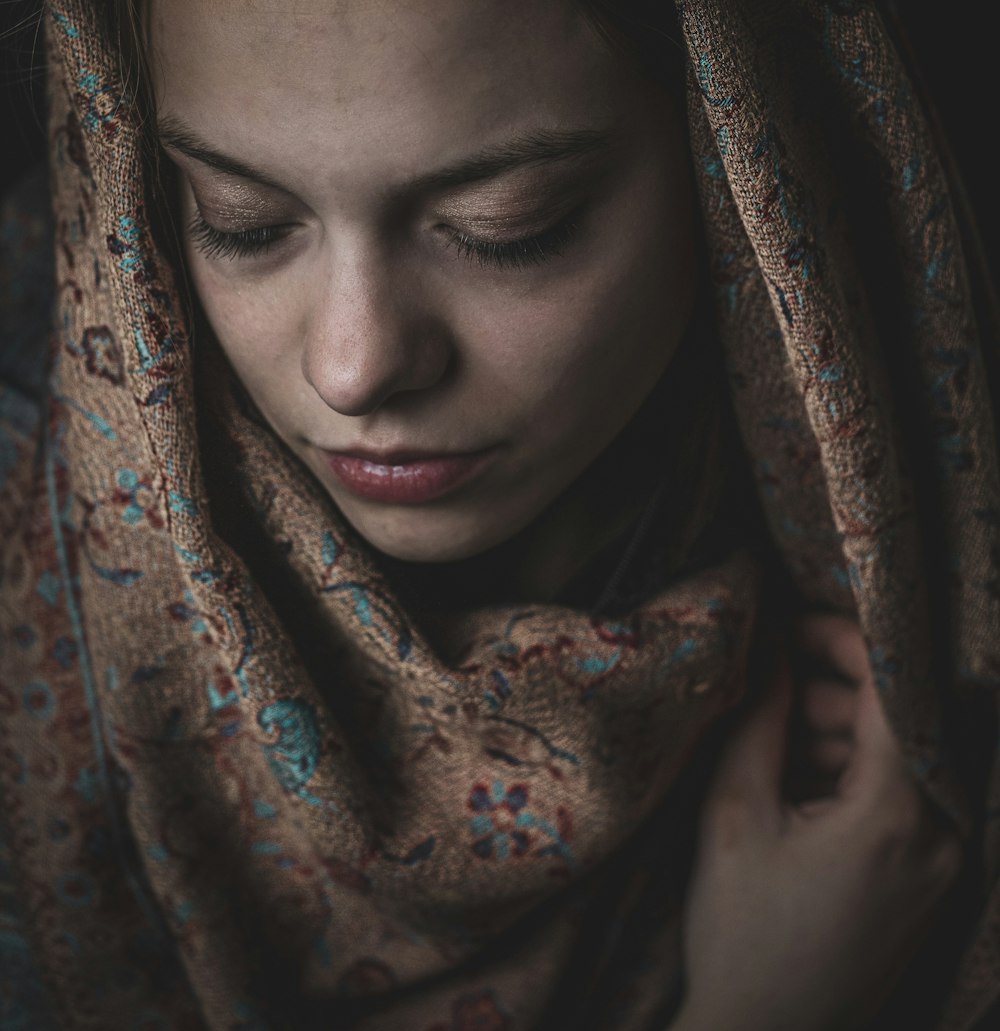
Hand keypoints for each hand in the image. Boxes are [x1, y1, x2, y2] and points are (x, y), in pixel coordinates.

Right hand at [674, 615, 961, 1030]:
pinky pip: (898, 799)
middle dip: (830, 692)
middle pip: (895, 723)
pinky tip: (795, 785)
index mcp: (896, 816)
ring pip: (895, 759)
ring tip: (772, 747)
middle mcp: (940, 836)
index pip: (893, 690)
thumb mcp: (734, 814)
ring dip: (835, 734)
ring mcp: (940, 863)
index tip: (796, 621)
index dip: (846, 641)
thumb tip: (769, 653)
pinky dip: (849, 775)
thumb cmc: (742, 931)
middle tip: (768, 688)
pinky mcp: (927, 880)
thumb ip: (758, 722)